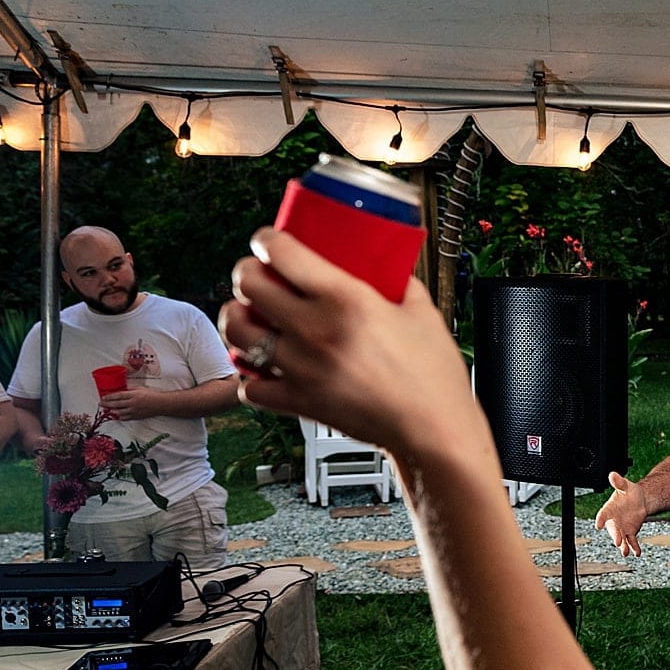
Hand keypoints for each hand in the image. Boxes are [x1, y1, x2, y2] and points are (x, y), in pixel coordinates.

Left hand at [97, 386, 161, 421]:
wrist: (161, 404)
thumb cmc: (152, 395)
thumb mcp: (140, 388)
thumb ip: (131, 390)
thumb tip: (122, 391)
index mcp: (133, 395)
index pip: (118, 396)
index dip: (109, 397)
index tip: (103, 397)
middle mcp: (132, 403)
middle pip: (116, 404)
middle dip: (106, 404)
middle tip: (101, 404)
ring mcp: (134, 411)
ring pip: (118, 412)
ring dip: (111, 411)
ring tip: (107, 410)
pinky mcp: (136, 416)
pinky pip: (124, 418)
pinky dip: (119, 417)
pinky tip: (116, 415)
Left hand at [219, 228, 476, 460]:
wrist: (433, 429)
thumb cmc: (433, 376)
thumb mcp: (423, 312)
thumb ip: (399, 283)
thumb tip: (387, 268)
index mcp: (346, 300)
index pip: (281, 252)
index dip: (267, 240)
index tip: (270, 242)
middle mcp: (314, 330)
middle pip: (248, 285)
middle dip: (248, 273)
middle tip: (259, 276)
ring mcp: (300, 368)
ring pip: (235, 331)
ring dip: (238, 318)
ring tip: (250, 317)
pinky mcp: (297, 401)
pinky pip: (250, 386)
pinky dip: (252, 376)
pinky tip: (266, 368)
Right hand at [593, 470, 646, 556]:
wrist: (639, 500)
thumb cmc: (629, 493)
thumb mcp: (625, 486)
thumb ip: (619, 482)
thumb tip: (613, 474)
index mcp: (609, 509)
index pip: (603, 514)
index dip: (600, 519)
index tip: (598, 525)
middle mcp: (614, 521)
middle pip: (613, 530)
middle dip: (615, 536)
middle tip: (618, 542)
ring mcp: (622, 528)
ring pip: (622, 538)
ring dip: (624, 546)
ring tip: (626, 552)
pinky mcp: (630, 533)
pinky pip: (632, 541)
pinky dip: (634, 547)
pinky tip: (637, 553)